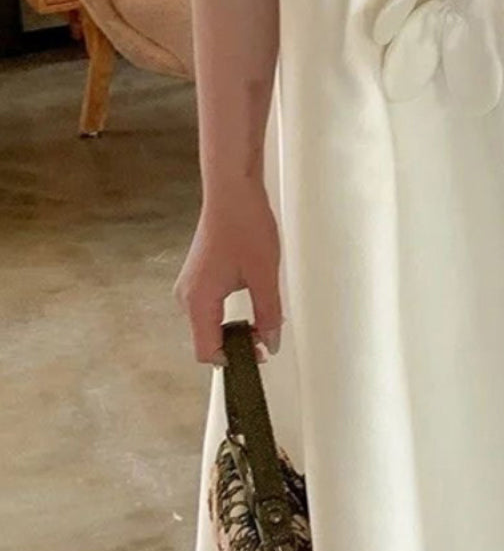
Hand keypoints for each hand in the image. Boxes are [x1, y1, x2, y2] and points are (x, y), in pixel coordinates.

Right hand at [173, 181, 284, 366]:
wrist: (232, 190)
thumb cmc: (246, 227)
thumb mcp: (264, 276)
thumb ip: (268, 314)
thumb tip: (270, 344)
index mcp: (198, 302)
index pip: (207, 352)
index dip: (233, 359)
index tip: (260, 355)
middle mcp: (186, 298)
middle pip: (207, 339)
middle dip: (236, 344)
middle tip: (267, 336)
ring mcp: (189, 286)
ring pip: (209, 323)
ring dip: (234, 327)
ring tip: (263, 317)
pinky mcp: (197, 276)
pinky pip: (208, 307)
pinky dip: (228, 312)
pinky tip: (251, 299)